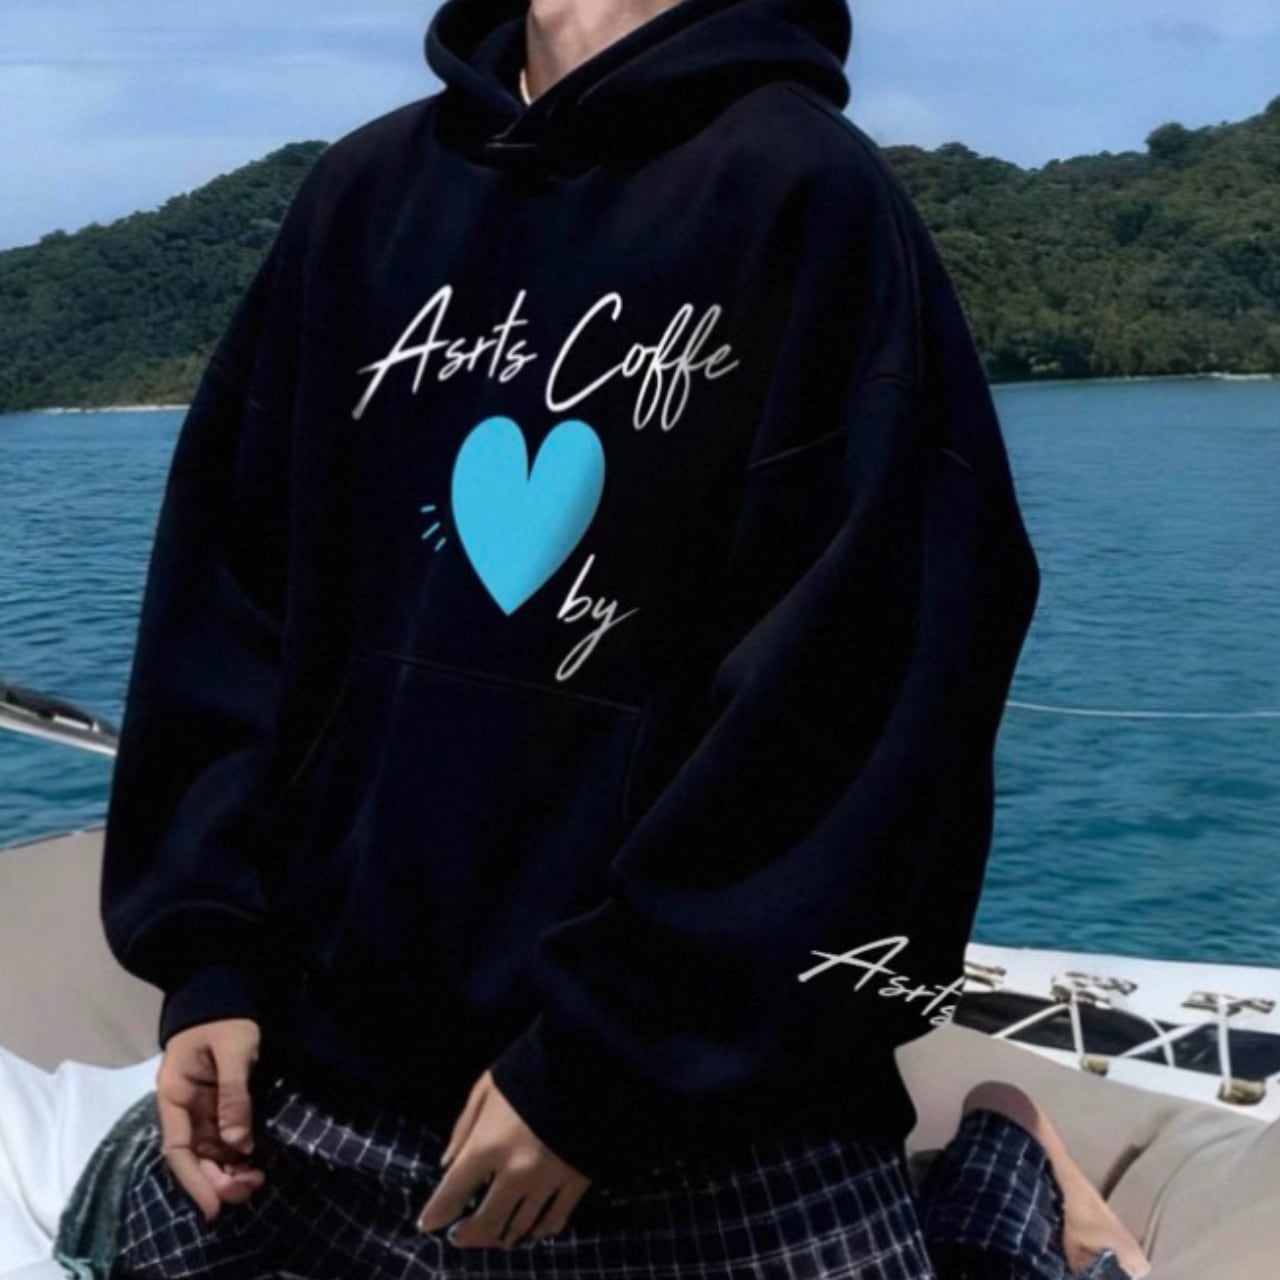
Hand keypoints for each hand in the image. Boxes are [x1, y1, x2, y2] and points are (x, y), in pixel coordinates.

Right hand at [155, 1017, 266, 1222]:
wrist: (226, 991)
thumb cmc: (225, 1016)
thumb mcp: (233, 1049)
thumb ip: (234, 1093)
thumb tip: (237, 1142)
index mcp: (174, 1095)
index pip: (177, 1148)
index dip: (193, 1180)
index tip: (214, 1206)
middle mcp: (184, 1108)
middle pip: (195, 1156)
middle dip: (217, 1180)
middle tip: (249, 1190)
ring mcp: (203, 1108)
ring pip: (211, 1152)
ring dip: (229, 1171)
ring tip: (256, 1181)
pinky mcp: (221, 1104)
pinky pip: (225, 1138)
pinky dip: (237, 1154)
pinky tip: (255, 1165)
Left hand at [416, 1070, 590, 1248]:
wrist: (587, 1063)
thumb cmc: (530, 1069)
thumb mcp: (487, 1087)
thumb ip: (464, 1126)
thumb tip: (447, 1163)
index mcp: (488, 1144)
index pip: (453, 1192)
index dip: (437, 1213)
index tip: (430, 1222)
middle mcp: (515, 1171)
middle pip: (485, 1221)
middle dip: (468, 1235)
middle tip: (460, 1237)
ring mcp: (547, 1181)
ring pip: (519, 1227)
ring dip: (501, 1236)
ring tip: (494, 1236)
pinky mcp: (575, 1182)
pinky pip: (554, 1221)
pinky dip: (539, 1231)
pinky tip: (531, 1231)